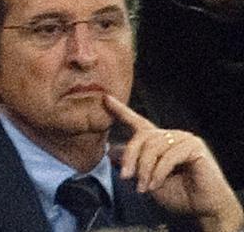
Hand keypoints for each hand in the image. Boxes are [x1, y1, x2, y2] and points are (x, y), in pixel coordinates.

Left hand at [106, 95, 242, 230]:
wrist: (204, 209)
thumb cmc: (178, 195)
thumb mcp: (147, 180)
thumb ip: (132, 165)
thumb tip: (110, 152)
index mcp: (159, 142)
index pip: (137, 122)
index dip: (121, 111)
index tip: (105, 99)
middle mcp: (171, 136)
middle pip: (141, 136)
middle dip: (130, 157)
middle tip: (125, 177)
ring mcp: (184, 139)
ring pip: (153, 147)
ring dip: (144, 169)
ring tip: (143, 187)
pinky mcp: (195, 147)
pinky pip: (168, 156)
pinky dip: (158, 172)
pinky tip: (154, 184)